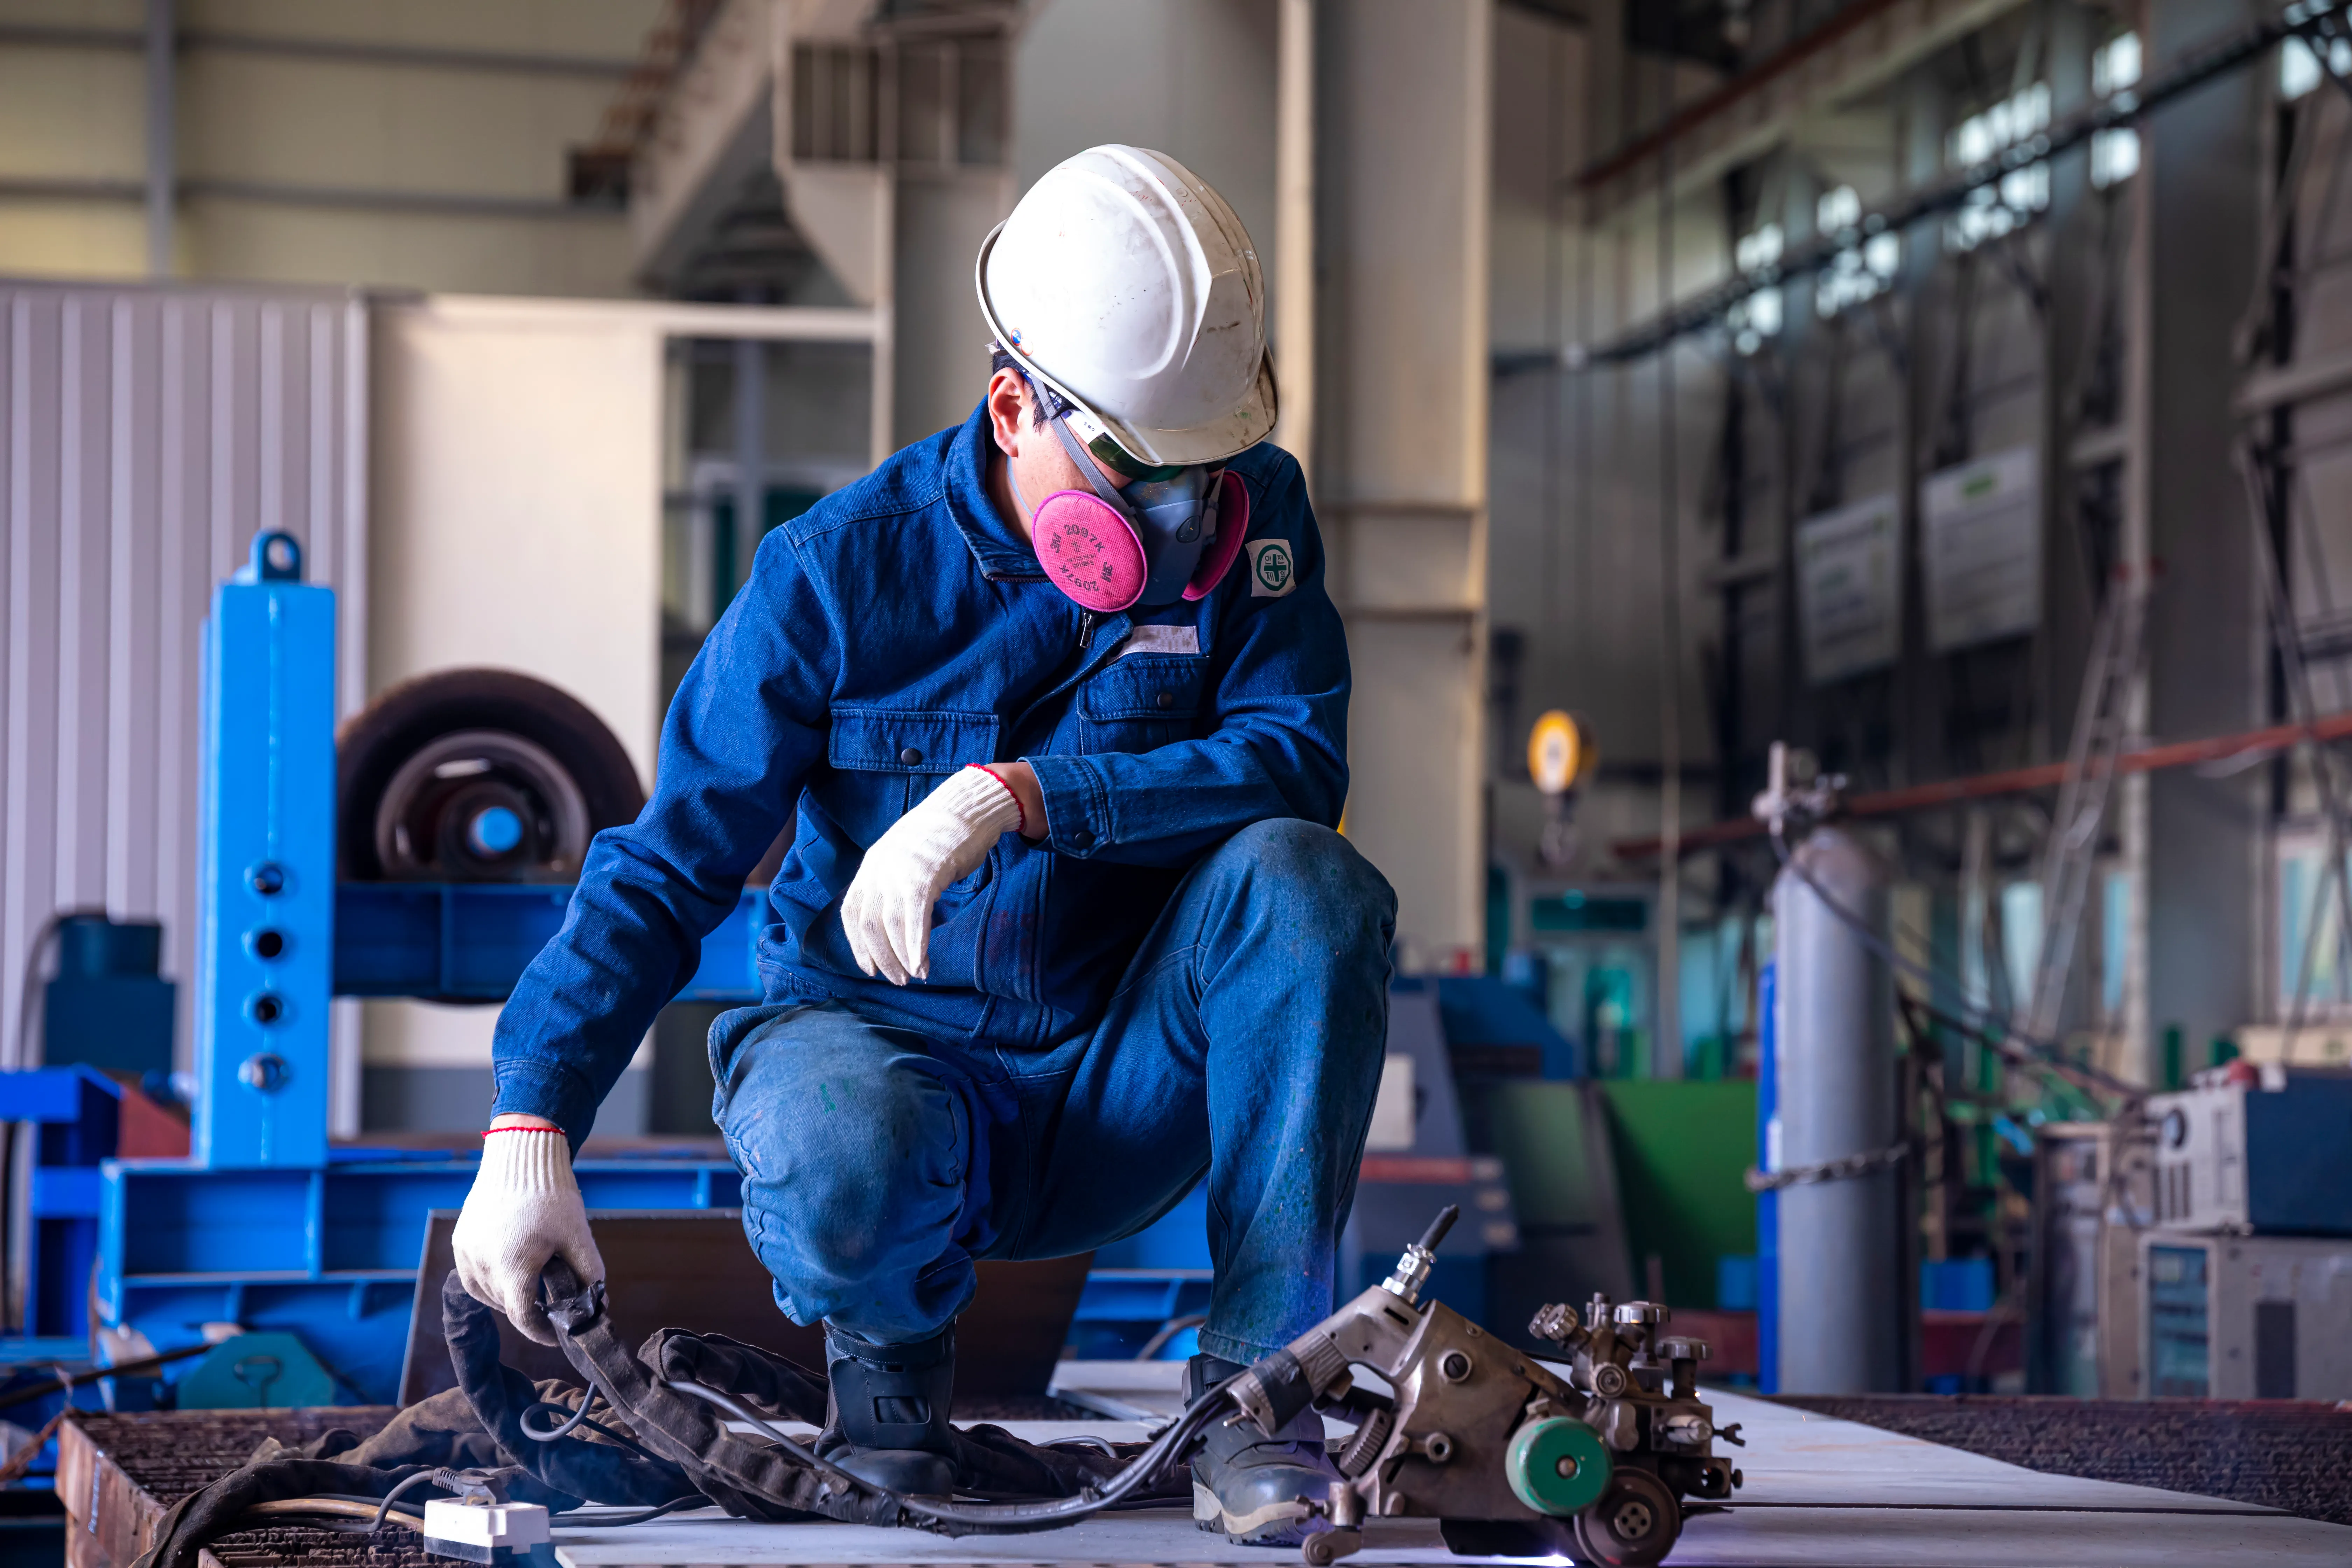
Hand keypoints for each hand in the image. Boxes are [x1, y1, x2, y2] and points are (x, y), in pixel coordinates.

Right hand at [451, 1117, 604, 1345]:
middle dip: (529, 1311)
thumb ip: (590, 1274)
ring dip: (509, 1296)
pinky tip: (509, 1270)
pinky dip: (491, 1281)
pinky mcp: (460, 1242)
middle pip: (507, 1305)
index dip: (540, 1333)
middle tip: (550, 1305)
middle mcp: (483, 1264)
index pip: (523, 1317)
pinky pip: (473, 1276)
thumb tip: (600, 1305)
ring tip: (532, 1284)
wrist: (521, 1156)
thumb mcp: (578, 1235)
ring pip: (487, 1293)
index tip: (555, 1337)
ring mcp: (467, 1253)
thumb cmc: (552, 1195)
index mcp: (513, 1265)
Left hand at [841, 766, 1024, 984]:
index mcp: (872, 864)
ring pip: (891, 925)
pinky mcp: (925, 873)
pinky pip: (915, 918)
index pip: (852, 912)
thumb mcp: (907, 857)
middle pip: (870, 924)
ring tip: (913, 975)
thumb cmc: (944, 836)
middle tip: (896, 979)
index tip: (868, 968)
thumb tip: (894, 919)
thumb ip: (895, 882)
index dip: (857, 945)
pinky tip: (922, 963)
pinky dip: (917, 946)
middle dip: (882, 958)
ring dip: (901, 957)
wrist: (969, 807)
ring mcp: (900, 870)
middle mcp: (879, 867)